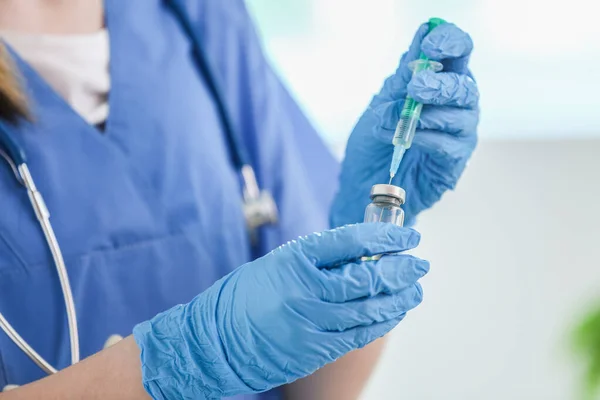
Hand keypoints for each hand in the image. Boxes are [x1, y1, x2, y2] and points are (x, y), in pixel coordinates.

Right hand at [133, 223, 428, 398]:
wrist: (215, 341)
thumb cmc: (244, 298)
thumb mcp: (277, 264)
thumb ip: (317, 261)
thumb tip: (361, 254)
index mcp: (294, 259)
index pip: (350, 241)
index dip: (384, 237)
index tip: (407, 236)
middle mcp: (305, 289)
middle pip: (366, 276)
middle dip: (400, 269)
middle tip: (420, 263)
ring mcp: (311, 322)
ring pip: (369, 308)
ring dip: (399, 297)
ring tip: (416, 288)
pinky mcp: (315, 349)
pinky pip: (359, 334)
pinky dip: (382, 322)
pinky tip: (396, 312)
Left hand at [331, 22, 478, 227]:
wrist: (362, 182)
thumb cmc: (373, 141)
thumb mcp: (381, 104)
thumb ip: (402, 77)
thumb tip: (422, 37)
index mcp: (439, 81)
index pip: (458, 52)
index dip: (449, 43)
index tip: (430, 45)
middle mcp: (455, 105)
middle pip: (465, 84)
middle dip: (441, 83)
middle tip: (415, 88)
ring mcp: (458, 133)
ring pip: (463, 114)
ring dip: (430, 113)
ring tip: (402, 120)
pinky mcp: (454, 161)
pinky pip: (449, 145)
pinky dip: (426, 138)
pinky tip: (407, 141)